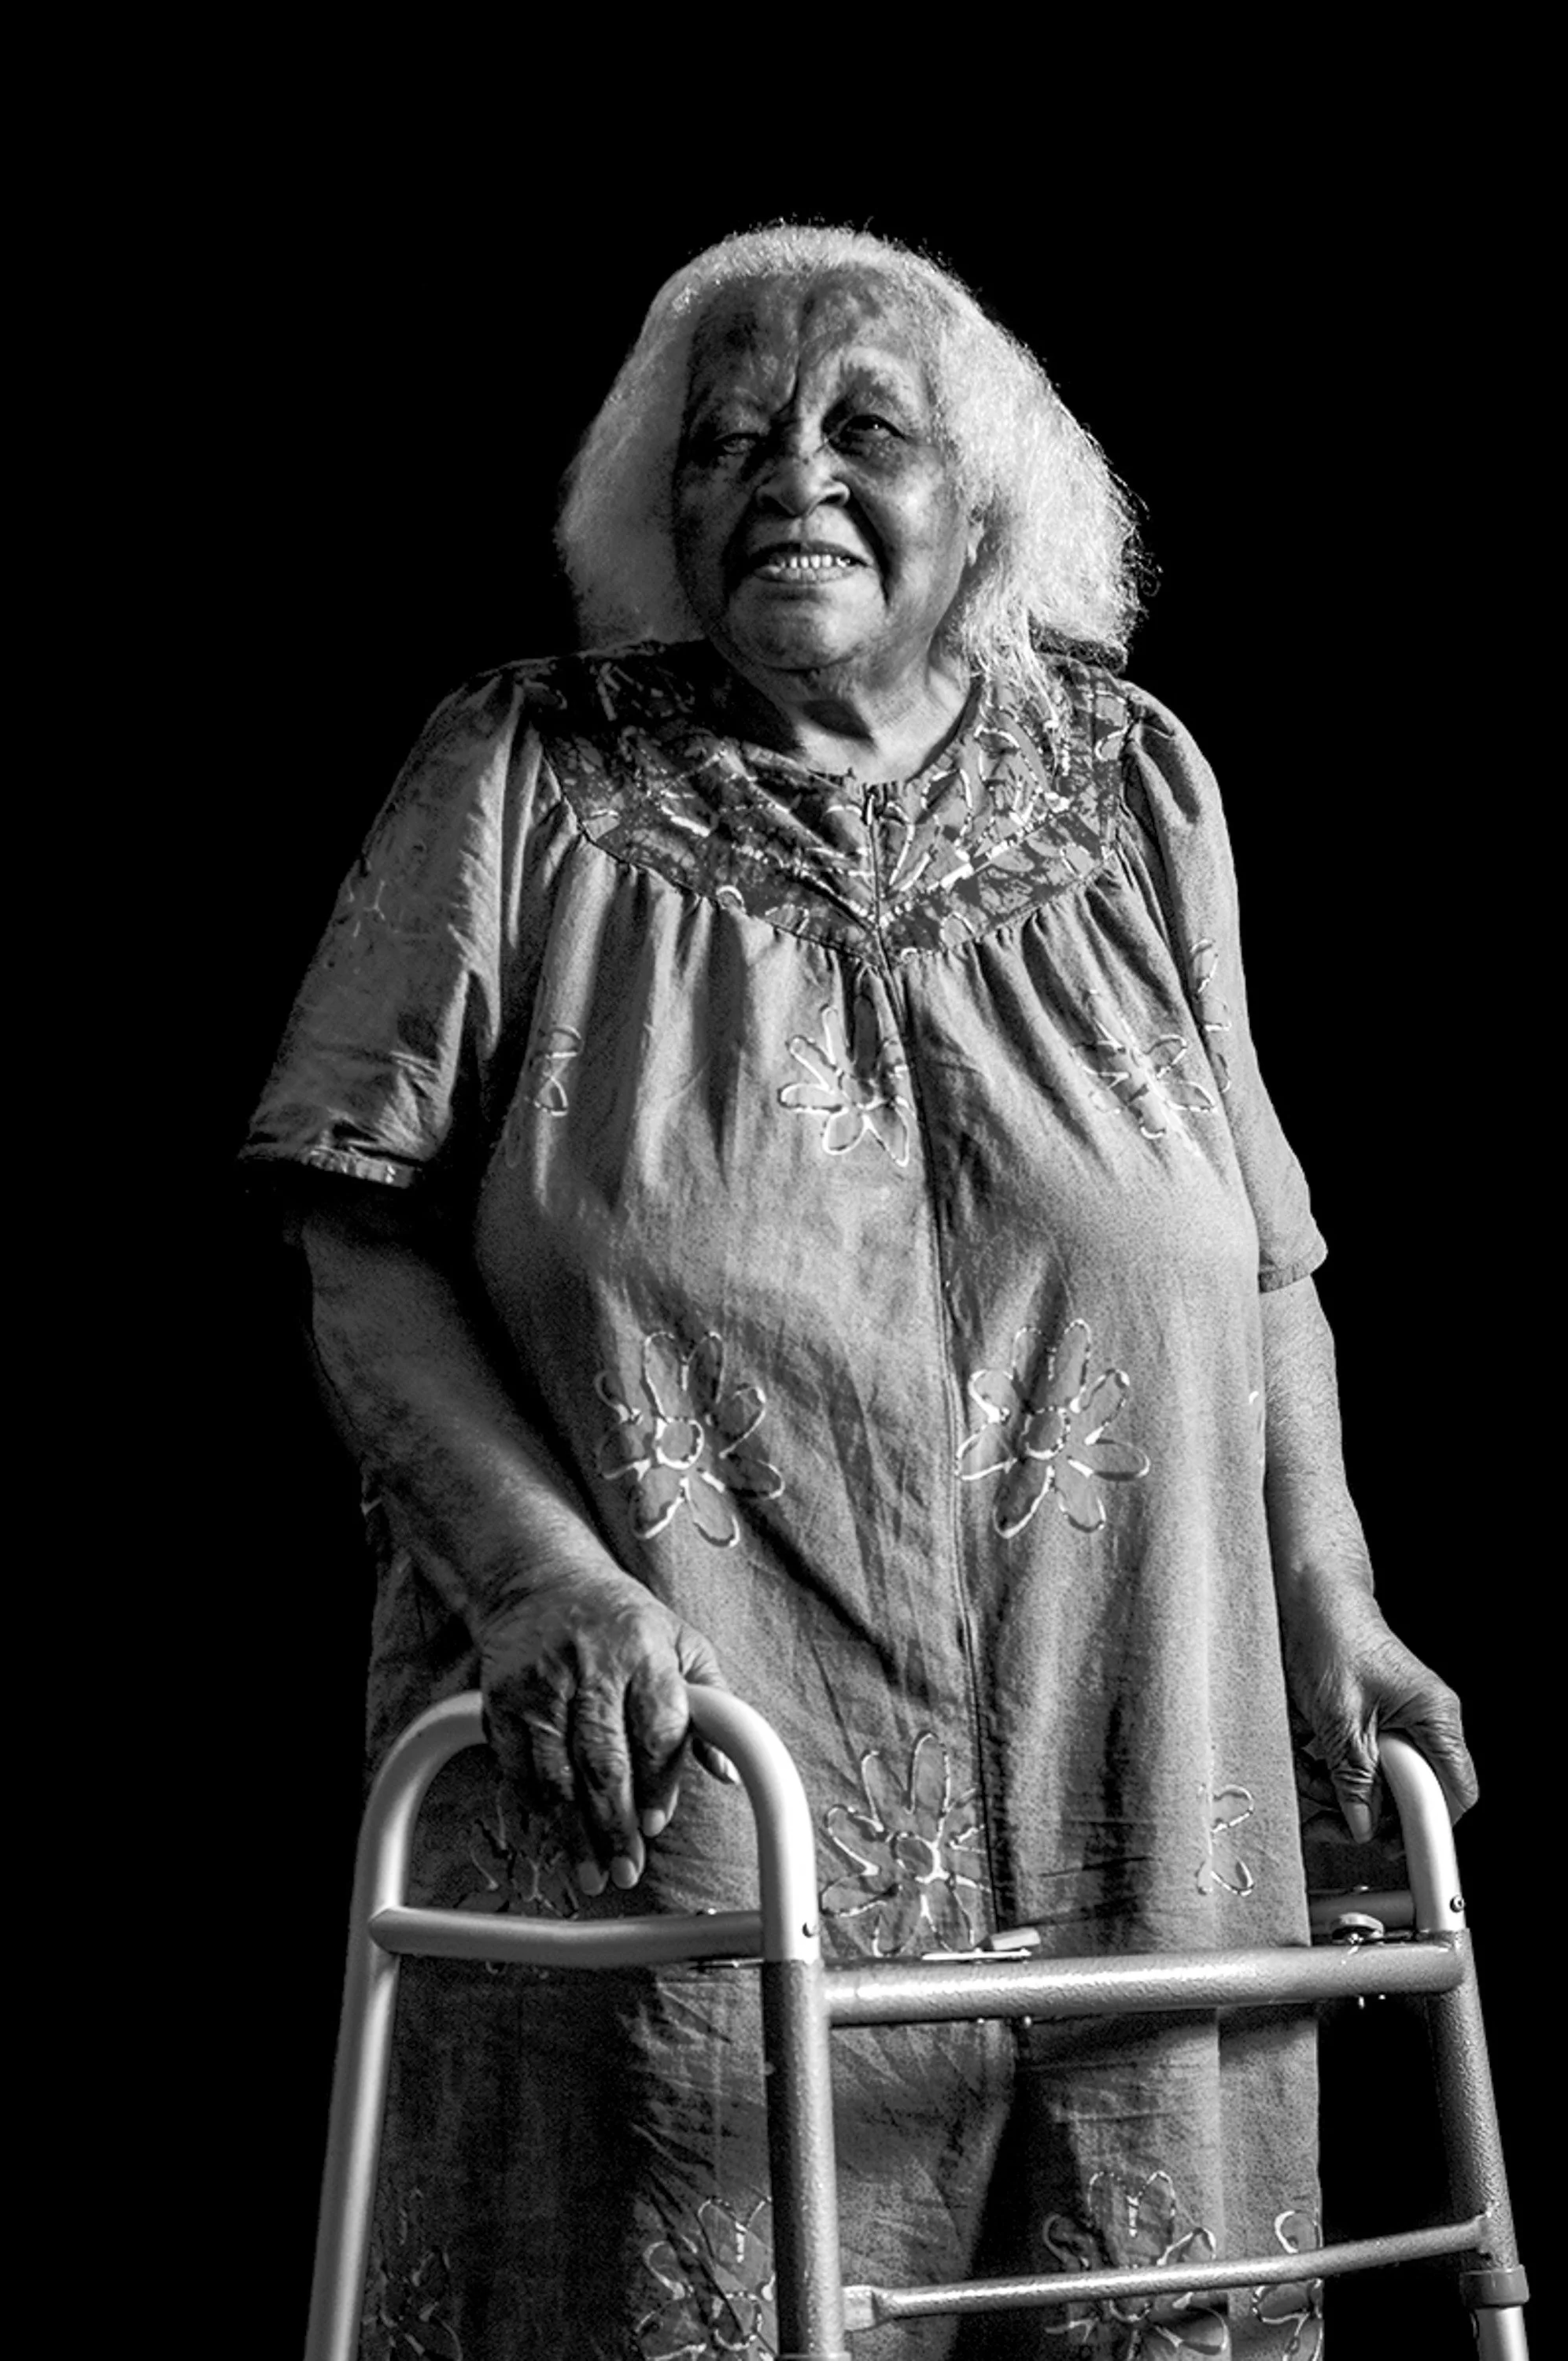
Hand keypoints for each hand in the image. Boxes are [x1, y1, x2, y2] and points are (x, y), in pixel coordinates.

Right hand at [477, 1563, 735, 1893]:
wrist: (541, 1581)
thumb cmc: (623, 1620)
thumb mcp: (681, 1643)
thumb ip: (713, 1705)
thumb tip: (729, 1772)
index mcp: (643, 1650)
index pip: (656, 1728)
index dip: (659, 1784)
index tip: (657, 1824)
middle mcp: (588, 1666)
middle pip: (603, 1760)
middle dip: (616, 1824)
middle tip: (627, 1869)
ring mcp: (539, 1683)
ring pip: (555, 1773)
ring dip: (573, 1831)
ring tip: (591, 1872)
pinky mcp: (500, 1698)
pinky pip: (516, 1766)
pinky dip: (535, 1807)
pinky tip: (552, 1834)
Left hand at [1280, 1575, 1477, 1839]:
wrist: (1307, 1592)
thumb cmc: (1331, 1634)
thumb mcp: (1338, 1716)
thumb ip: (1354, 1776)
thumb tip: (1363, 1825)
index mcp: (1435, 1717)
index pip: (1453, 1793)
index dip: (1425, 1829)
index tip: (1391, 1850)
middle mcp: (1425, 1721)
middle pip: (1409, 1794)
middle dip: (1364, 1809)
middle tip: (1326, 1820)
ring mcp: (1398, 1720)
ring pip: (1377, 1781)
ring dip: (1336, 1786)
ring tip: (1304, 1769)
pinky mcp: (1370, 1718)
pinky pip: (1356, 1760)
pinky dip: (1326, 1763)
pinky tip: (1302, 1749)